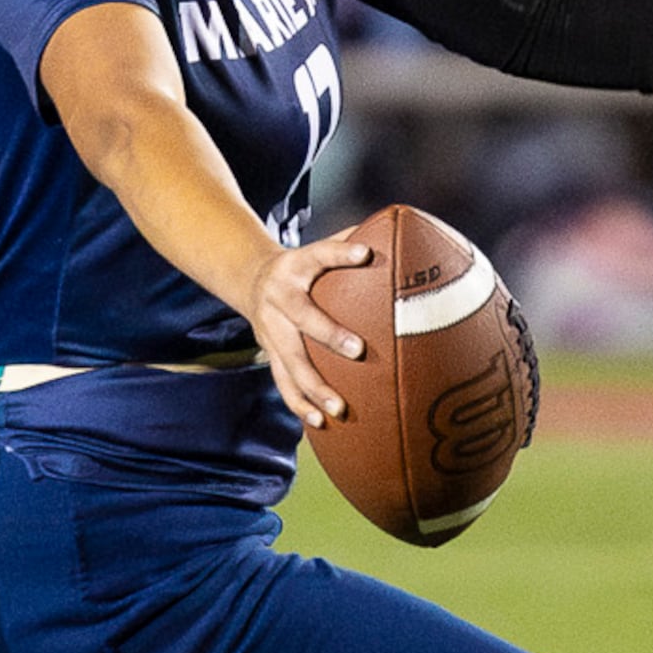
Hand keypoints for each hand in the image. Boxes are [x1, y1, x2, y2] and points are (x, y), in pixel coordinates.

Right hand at [239, 231, 374, 431]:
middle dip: (328, 335)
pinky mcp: (269, 353)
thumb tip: (402, 229)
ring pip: (289, 362)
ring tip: (339, 409)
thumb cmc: (303, 266)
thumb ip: (350, 242)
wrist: (251, 280)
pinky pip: (283, 383)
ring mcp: (270, 330)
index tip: (365, 253)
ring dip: (313, 387)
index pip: (320, 255)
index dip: (341, 254)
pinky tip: (320, 423)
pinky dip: (300, 404)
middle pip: (302, 318)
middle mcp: (279, 298)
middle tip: (358, 350)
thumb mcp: (318, 247)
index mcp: (295, 267)